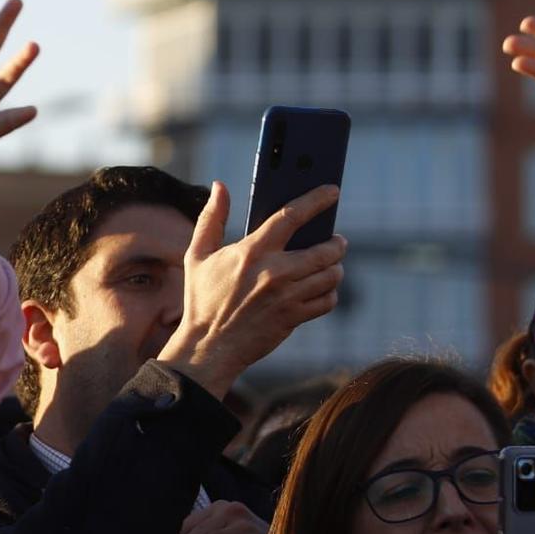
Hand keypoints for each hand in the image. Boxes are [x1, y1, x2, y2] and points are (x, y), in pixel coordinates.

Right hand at [157, 182, 344, 398]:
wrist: (209, 347)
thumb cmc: (202, 299)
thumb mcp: (197, 256)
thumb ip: (212, 218)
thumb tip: (219, 186)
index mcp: (252, 251)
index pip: (292, 216)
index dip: (316, 200)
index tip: (331, 191)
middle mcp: (274, 272)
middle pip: (325, 249)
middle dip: (336, 243)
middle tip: (336, 241)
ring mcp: (287, 296)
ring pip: (331, 275)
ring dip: (334, 268)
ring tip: (328, 265)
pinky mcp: (294, 317)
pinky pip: (327, 300)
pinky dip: (329, 293)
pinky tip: (320, 289)